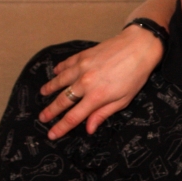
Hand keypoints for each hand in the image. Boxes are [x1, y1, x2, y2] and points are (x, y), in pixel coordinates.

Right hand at [39, 25, 163, 138]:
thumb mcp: (124, 99)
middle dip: (50, 111)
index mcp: (96, 97)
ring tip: (42, 93)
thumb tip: (89, 128)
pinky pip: (66, 64)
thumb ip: (104, 113)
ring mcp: (82, 67)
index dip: (61, 127)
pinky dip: (59, 69)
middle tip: (42, 117)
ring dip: (50, 88)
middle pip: (62, 100)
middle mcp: (85, 83)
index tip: (52, 134)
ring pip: (60, 80)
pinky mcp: (83, 55)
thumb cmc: (136, 74)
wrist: (139, 46)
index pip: (73, 116)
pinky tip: (55, 72)